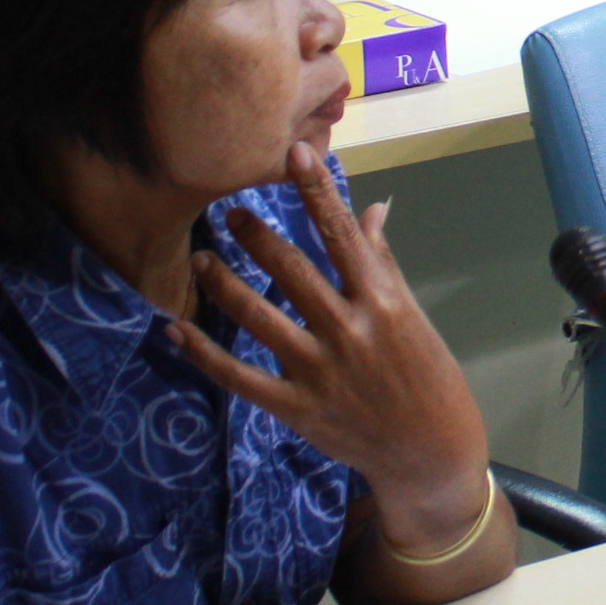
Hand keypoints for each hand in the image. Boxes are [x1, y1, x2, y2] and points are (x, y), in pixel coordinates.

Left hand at [168, 145, 492, 529]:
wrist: (430, 450)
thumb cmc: (427, 376)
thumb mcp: (412, 316)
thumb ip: (382, 264)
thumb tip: (370, 211)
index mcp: (383, 301)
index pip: (342, 234)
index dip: (317, 192)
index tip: (293, 154)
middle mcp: (349, 329)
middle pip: (291, 270)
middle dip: (256, 236)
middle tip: (228, 212)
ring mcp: (319, 370)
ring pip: (258, 317)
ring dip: (224, 284)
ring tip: (202, 259)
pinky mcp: (296, 407)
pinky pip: (238, 376)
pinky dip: (202, 353)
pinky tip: (175, 330)